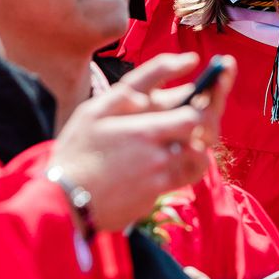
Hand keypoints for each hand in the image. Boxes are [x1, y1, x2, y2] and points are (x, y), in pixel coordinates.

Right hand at [50, 53, 236, 230]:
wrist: (64, 200)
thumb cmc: (77, 150)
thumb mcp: (95, 110)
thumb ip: (129, 90)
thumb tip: (163, 79)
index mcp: (144, 129)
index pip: (193, 114)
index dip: (210, 98)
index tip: (215, 85)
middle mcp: (158, 154)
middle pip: (202, 135)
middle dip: (210, 119)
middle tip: (208, 108)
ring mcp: (159, 178)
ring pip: (199, 157)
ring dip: (200, 143)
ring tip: (192, 131)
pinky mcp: (156, 196)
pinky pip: (185, 178)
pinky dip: (188, 165)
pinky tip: (178, 154)